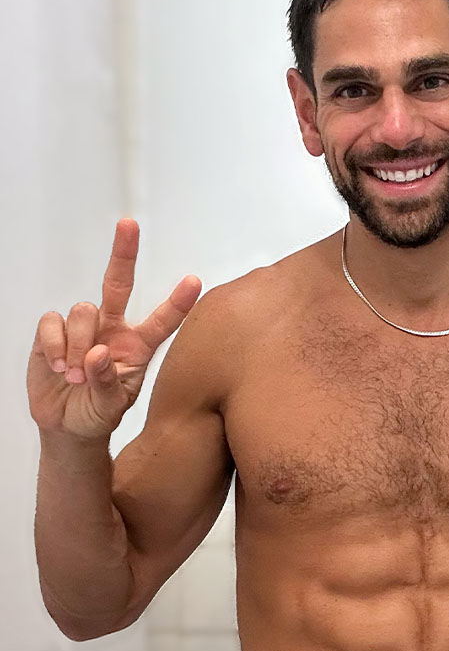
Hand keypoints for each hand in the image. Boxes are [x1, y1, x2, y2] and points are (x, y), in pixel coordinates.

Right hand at [27, 218, 201, 439]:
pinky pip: (52, 322)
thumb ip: (107, 382)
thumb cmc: (98, 413)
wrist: (67, 426)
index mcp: (138, 346)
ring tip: (75, 375)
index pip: (163, 321)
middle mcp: (113, 329)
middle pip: (118, 284)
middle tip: (129, 224)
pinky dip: (54, 345)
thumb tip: (96, 354)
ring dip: (78, 344)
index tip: (194, 281)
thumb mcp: (111, 406)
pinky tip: (58, 366)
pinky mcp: (53, 331)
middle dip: (123, 253)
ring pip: (83, 311)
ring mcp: (83, 328)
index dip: (178, 302)